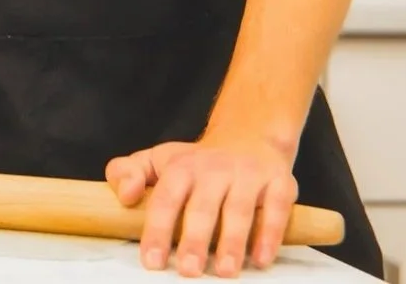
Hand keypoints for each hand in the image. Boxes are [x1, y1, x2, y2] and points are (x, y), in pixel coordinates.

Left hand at [108, 134, 300, 276]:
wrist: (249, 136)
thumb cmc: (197, 162)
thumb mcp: (157, 160)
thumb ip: (126, 173)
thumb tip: (125, 196)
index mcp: (181, 167)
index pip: (165, 200)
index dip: (158, 231)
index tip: (152, 261)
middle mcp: (214, 169)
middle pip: (202, 207)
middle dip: (194, 240)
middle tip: (188, 270)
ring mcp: (248, 175)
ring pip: (239, 210)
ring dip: (232, 242)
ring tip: (224, 271)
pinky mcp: (279, 182)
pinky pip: (276, 208)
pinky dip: (270, 234)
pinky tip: (261, 258)